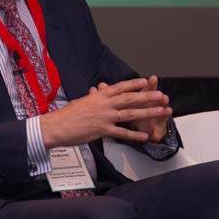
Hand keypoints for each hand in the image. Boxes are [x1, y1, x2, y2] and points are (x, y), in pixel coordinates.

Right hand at [40, 78, 171, 147]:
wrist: (57, 125)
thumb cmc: (67, 115)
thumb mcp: (81, 102)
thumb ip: (92, 98)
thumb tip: (96, 91)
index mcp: (100, 95)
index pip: (120, 87)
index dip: (134, 84)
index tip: (146, 82)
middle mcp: (104, 104)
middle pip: (130, 98)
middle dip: (148, 97)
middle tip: (162, 95)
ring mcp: (104, 117)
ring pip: (130, 113)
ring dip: (148, 113)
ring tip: (161, 112)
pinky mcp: (102, 130)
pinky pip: (121, 133)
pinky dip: (134, 135)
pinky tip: (144, 136)